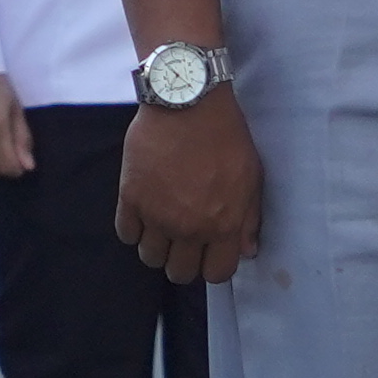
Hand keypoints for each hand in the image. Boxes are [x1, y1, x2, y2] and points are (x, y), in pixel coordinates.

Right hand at [117, 90, 264, 285]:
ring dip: (157, 247)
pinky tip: (143, 212)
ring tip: (161, 226)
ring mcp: (157, 215)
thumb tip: (246, 250)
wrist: (187, 103)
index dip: (212, 266)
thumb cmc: (225, 136)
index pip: (216, 273)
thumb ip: (249, 218)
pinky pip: (126, 234)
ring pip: (150, 258)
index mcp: (223, 225)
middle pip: (179, 273)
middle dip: (182, 261)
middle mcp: (189, 228)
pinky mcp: (130, 198)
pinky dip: (134, 228)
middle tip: (183, 241)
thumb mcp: (251, 176)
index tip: (208, 252)